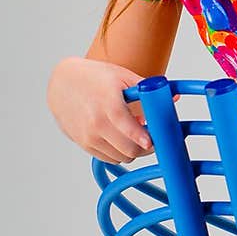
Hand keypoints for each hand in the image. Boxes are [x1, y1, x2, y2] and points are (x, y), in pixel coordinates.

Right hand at [46, 56, 173, 164]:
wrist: (62, 83)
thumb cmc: (94, 78)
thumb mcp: (123, 77)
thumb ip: (148, 90)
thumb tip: (174, 97)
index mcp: (108, 104)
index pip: (131, 131)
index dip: (147, 140)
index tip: (155, 141)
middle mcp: (96, 123)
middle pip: (129, 150)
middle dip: (146, 148)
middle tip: (153, 138)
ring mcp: (88, 136)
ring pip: (121, 157)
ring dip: (133, 150)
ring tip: (135, 134)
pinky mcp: (84, 144)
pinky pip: (109, 158)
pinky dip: (119, 152)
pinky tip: (121, 138)